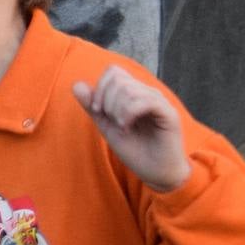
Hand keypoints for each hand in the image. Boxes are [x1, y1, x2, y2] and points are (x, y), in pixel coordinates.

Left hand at [73, 66, 191, 191]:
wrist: (156, 173)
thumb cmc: (135, 150)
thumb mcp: (107, 127)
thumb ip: (92, 106)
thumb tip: (76, 84)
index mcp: (135, 92)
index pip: (114, 71)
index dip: (100, 88)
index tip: (97, 111)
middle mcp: (147, 92)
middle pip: (118, 79)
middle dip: (106, 100)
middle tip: (111, 121)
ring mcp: (159, 101)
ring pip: (129, 89)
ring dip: (116, 110)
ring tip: (121, 127)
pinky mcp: (169, 114)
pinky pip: (145, 101)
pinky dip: (129, 114)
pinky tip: (126, 127)